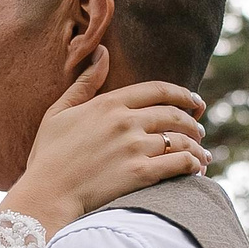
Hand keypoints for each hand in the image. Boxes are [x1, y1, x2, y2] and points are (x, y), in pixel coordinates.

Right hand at [2, 48, 209, 233]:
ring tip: (203, 154)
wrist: (45, 195)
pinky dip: (193, 165)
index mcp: (109, 104)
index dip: (183, 94)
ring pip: (181, 140)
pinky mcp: (140, 174)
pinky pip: (180, 163)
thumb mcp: (59, 112)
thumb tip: (103, 52)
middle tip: (200, 130)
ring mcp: (134, 147)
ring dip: (197, 146)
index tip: (195, 101)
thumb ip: (84, 83)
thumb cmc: (48, 156)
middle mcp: (126, 122)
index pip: (158, 90)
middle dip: (194, 122)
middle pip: (175, 115)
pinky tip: (197, 170)